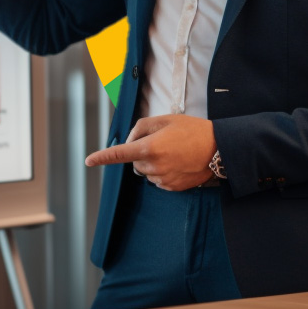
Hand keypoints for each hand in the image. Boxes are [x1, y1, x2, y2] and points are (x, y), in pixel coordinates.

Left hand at [84, 115, 217, 190]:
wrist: (219, 148)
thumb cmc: (191, 130)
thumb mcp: (165, 120)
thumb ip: (141, 128)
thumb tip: (130, 142)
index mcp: (149, 148)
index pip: (120, 154)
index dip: (102, 157)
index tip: (88, 161)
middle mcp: (154, 167)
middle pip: (134, 162)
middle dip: (141, 152)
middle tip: (161, 142)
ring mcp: (163, 179)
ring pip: (145, 172)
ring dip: (152, 163)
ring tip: (173, 152)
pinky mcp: (172, 188)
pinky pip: (157, 180)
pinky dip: (162, 172)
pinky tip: (177, 163)